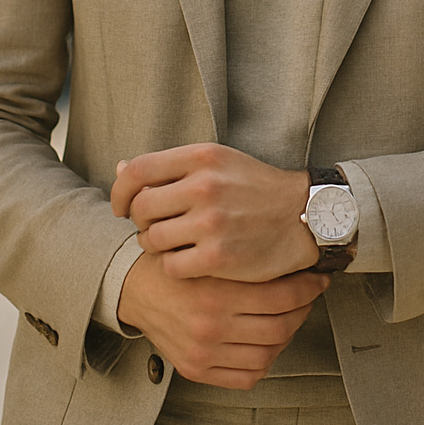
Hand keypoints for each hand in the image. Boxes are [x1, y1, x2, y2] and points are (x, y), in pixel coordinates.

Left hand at [111, 142, 318, 281]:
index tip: (122, 206)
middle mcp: (204, 186)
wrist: (302, 215)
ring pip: (152, 239)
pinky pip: (172, 266)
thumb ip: (171, 166)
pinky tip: (188, 261)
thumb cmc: (255, 187)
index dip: (121, 191)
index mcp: (202, 157)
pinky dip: (174, 267)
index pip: (138, 171)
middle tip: (153, 227)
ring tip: (172, 244)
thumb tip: (121, 169)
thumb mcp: (217, 162)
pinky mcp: (219, 256)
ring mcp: (211, 223)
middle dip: (139, 221)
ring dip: (156, 245)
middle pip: (141, 208)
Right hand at [117, 251, 329, 387]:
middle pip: (279, 328)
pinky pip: (246, 377)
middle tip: (308, 297)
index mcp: (215, 293)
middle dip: (302, 311)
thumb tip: (293, 255)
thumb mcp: (208, 251)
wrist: (135, 288)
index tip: (317, 279)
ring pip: (267, 355)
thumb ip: (245, 258)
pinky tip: (266, 342)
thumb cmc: (177, 264)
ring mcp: (203, 353)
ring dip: (286, 337)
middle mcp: (209, 327)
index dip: (307, 289)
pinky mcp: (195, 370)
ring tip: (289, 318)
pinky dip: (264, 362)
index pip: (281, 298)